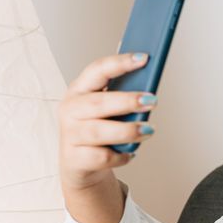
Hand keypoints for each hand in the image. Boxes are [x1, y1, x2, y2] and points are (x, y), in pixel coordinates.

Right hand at [57, 52, 156, 191]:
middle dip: (127, 100)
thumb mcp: (107, 108)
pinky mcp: (75, 159)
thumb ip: (122, 93)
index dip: (120, 63)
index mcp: (79, 90)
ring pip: (99, 131)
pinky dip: (121, 156)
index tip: (144, 58)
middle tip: (153, 100)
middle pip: (98, 103)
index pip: (97, 70)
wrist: (80, 164)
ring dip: (128, 130)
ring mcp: (70, 134)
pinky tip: (131, 153)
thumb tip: (148, 80)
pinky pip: (102, 157)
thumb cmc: (99, 128)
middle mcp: (70, 109)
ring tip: (149, 130)